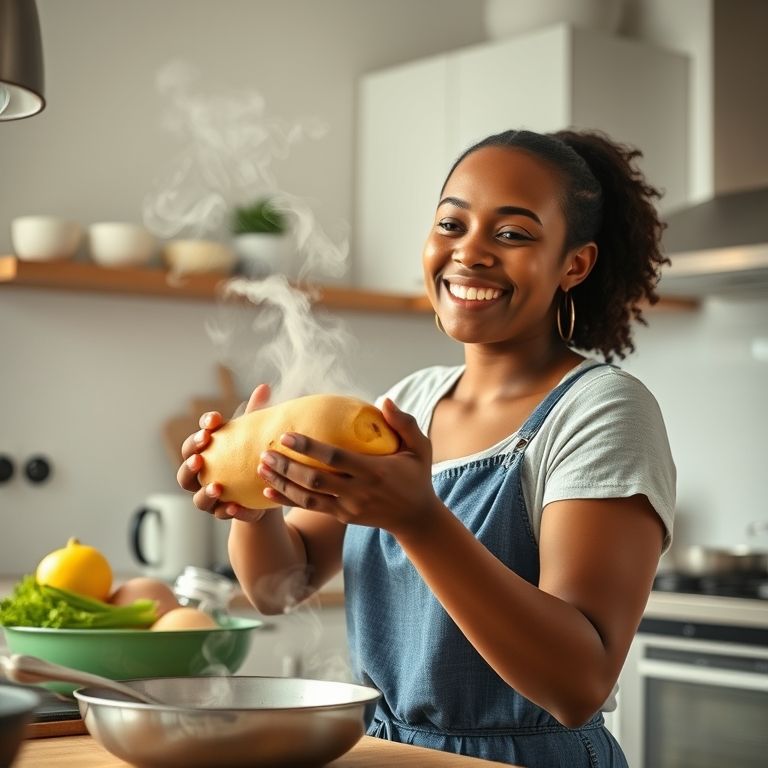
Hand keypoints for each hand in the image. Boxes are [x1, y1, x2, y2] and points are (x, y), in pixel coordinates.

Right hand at [176, 383, 290, 521]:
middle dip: (190, 463)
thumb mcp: (256, 435)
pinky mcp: (226, 513)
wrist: (267, 489)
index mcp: (206, 454)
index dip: (201, 430)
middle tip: (201, 456)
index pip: (196, 440)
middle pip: (185, 472)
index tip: (215, 421)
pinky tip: (233, 506)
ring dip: (204, 492)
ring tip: (217, 487)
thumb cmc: (254, 455)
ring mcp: (210, 498)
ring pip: (197, 499)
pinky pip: (221, 515)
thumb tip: (264, 387)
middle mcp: (202, 477)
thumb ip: (255, 413)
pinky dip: (226, 511)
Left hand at [257, 398, 442, 537]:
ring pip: (308, 498)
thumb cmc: (416, 476)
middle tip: (265, 451)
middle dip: (287, 467)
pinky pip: (310, 509)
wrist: (416, 517)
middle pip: (315, 481)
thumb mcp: (420, 448)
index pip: (335, 459)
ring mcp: (348, 508)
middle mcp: (358, 492)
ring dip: (282, 483)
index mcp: (374, 471)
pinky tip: (268, 491)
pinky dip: (287, 501)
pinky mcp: (342, 517)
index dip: (309, 448)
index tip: (286, 435)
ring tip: (261, 468)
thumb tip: (384, 400)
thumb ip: (404, 423)